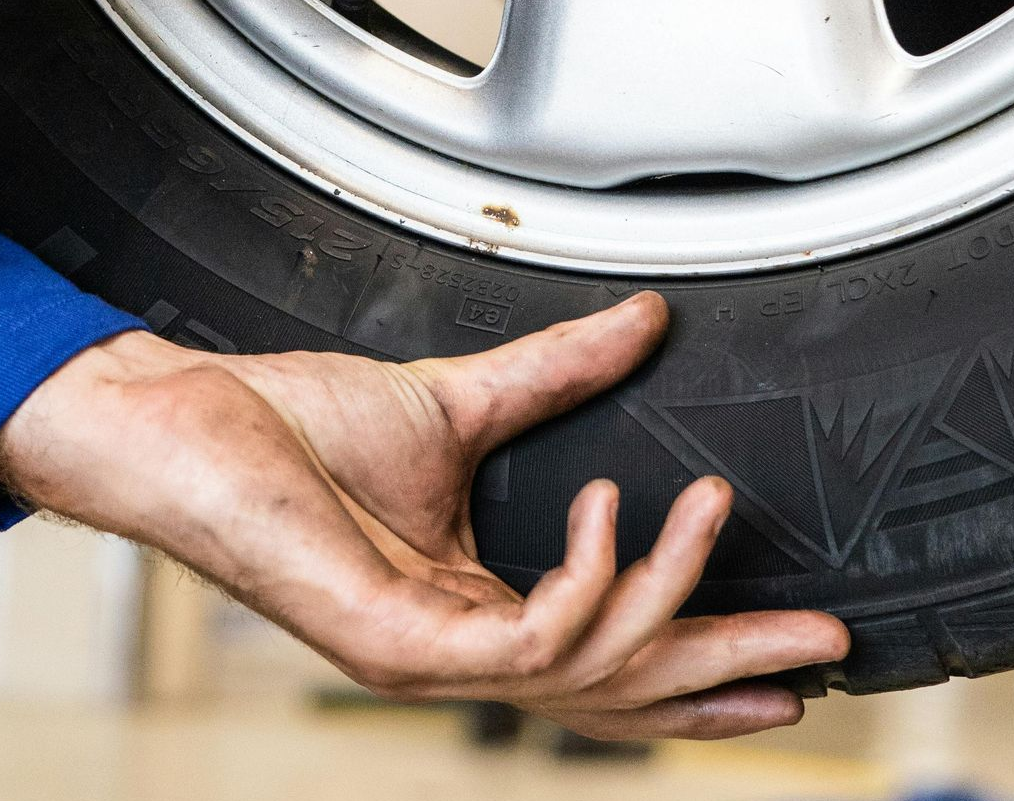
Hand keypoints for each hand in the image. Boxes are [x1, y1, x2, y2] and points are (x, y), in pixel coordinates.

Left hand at [0, 292, 848, 738]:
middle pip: (623, 692)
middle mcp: (455, 647)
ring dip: (667, 595)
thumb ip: (556, 374)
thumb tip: (641, 321)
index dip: (704, 657)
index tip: (792, 651)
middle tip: (822, 645)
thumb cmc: (290, 421)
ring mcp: (423, 655)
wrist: (190, 419)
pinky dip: (579, 586)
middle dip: (731, 671)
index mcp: (472, 604)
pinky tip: (606, 519)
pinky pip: (517, 644)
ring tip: (707, 509)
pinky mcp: (391, 639)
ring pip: (585, 670)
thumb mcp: (457, 399)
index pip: (611, 655)